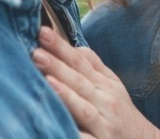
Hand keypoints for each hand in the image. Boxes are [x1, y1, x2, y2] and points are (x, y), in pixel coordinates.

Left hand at [33, 27, 159, 138]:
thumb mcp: (113, 85)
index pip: (81, 61)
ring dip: (64, 91)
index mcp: (105, 83)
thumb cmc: (122, 112)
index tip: (43, 32)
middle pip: (79, 79)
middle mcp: (104, 99)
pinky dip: (73, 126)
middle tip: (36, 49)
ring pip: (82, 104)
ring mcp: (103, 121)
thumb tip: (77, 47)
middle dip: (58, 64)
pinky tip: (59, 119)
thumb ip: (95, 66)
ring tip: (46, 77)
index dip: (62, 47)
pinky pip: (84, 135)